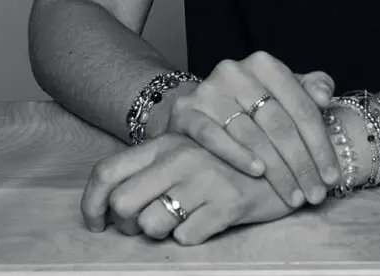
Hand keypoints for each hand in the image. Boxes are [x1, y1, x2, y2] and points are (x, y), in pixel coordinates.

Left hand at [81, 132, 297, 244]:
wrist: (288, 157)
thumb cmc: (229, 162)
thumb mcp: (188, 153)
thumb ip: (153, 168)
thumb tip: (112, 204)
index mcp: (166, 142)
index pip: (107, 172)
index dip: (91, 204)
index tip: (97, 224)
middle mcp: (180, 156)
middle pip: (123, 205)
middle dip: (129, 225)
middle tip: (149, 223)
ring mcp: (205, 177)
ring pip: (152, 225)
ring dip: (163, 231)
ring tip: (186, 218)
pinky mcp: (228, 201)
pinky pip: (187, 236)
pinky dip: (193, 235)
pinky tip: (209, 221)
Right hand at [165, 51, 340, 206]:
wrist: (202, 108)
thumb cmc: (253, 103)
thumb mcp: (285, 91)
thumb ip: (311, 87)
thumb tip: (324, 96)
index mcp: (264, 63)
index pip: (301, 106)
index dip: (320, 144)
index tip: (332, 175)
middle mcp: (235, 71)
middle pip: (278, 123)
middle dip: (301, 163)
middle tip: (315, 193)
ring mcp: (208, 90)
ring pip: (251, 134)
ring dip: (276, 170)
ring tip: (294, 195)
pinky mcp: (186, 112)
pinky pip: (213, 137)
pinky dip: (237, 155)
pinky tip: (258, 172)